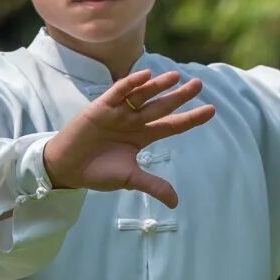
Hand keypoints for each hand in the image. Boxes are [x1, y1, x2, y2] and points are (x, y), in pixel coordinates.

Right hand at [44, 69, 217, 205]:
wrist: (67, 169)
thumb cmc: (98, 172)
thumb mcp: (130, 180)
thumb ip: (153, 186)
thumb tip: (176, 203)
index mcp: (143, 137)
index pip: (172, 125)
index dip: (191, 118)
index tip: (211, 110)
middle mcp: (133, 121)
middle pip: (161, 106)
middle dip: (180, 96)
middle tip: (199, 84)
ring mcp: (118, 113)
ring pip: (142, 96)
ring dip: (158, 86)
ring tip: (175, 77)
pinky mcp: (100, 108)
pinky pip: (118, 92)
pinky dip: (130, 84)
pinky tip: (145, 76)